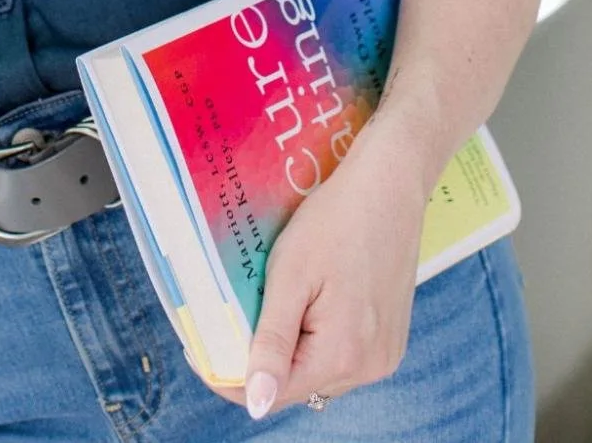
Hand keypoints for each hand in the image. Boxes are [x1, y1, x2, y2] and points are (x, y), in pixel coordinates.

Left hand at [188, 119, 429, 418]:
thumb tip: (255, 405)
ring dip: (291, 348)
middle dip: (262, 358)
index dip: (232, 377)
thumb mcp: (291, 277)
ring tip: (274, 301)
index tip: (201, 351)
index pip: (273, 394)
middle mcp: (370, 368)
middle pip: (297, 383)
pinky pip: (343, 354)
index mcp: (343, 357)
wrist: (389, 186)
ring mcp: (385, 355)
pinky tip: (309, 301)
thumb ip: (272, 344)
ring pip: (319, 370)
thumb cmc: (336, 221)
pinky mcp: (391, 339)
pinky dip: (318, 338)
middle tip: (235, 314)